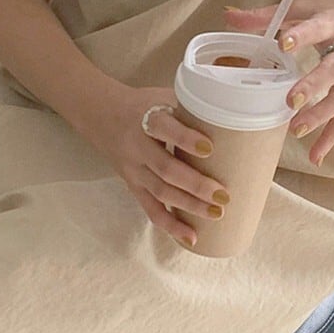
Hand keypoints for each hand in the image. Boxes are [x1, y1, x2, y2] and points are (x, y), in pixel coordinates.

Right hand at [77, 83, 231, 247]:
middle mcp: (137, 145)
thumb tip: (231, 116)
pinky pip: (150, 209)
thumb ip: (189, 107)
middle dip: (195, 184)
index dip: (186, 139)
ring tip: (216, 213)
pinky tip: (191, 237)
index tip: (210, 148)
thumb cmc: (143, 104)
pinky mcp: (132, 185)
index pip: (164, 127)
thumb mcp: (162, 96)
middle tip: (223, 194)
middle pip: (165, 168)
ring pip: (160, 192)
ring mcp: (133, 169)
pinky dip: (170, 225)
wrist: (102, 114)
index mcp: (146, 117)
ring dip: (188, 206)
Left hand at [223, 0, 333, 165]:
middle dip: (313, 85)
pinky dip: (332, 137)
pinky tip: (315, 155)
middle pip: (333, 69)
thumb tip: (229, 16)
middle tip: (289, 100)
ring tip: (296, 130)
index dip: (302, 36)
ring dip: (320, 116)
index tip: (284, 44)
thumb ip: (269, 14)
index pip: (317, 28)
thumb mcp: (309, 6)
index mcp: (333, 23)